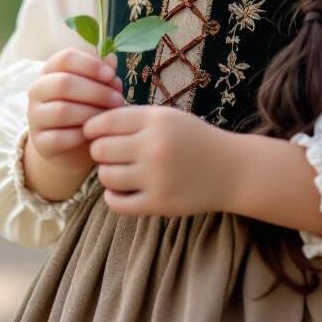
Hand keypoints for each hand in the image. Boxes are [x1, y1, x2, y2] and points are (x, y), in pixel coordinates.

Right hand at [27, 47, 123, 171]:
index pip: (66, 58)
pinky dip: (80, 135)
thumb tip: (111, 60)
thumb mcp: (95, 87)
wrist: (70, 144)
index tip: (111, 74)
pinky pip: (59, 138)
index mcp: (51, 70)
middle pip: (63, 83)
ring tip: (109, 117)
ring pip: (62, 111)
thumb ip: (103, 73)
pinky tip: (94, 134)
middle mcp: (37, 90)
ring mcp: (35, 116)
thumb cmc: (86, 106)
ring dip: (91, 113)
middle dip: (96, 91)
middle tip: (118, 100)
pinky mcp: (39, 142)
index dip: (90, 64)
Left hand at [82, 104, 232, 217]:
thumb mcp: (168, 117)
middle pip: (100, 149)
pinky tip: (121, 190)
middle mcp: (154, 147)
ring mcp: (156, 177)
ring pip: (106, 176)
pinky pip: (116, 203)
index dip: (92, 127)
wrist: (229, 169)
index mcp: (156, 120)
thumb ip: (134, 118)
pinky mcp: (158, 204)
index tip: (92, 132)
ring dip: (107, 173)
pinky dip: (113, 196)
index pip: (106, 122)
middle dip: (99, 151)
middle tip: (108, 153)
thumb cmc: (193, 139)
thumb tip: (93, 124)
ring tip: (118, 170)